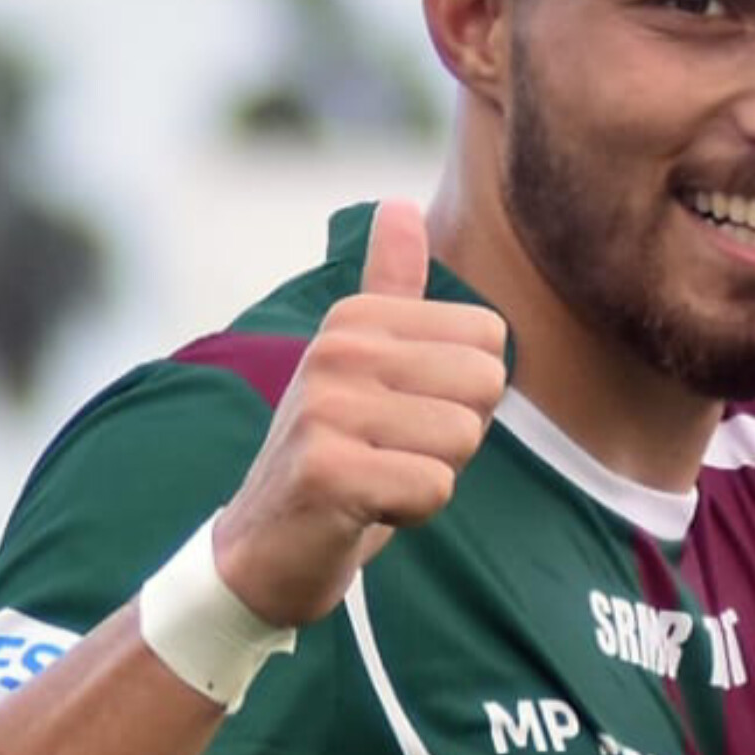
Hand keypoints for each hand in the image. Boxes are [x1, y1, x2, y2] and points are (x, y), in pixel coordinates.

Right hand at [212, 201, 507, 625]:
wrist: (264, 550)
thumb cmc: (335, 455)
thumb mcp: (362, 363)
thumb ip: (389, 287)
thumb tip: (399, 204)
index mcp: (356, 317)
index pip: (490, 338)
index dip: (464, 393)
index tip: (404, 416)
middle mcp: (338, 349)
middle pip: (486, 384)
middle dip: (456, 436)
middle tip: (392, 454)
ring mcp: (325, 408)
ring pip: (462, 439)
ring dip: (432, 475)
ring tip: (377, 479)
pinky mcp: (325, 471)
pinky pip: (433, 487)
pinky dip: (411, 513)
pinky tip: (365, 510)